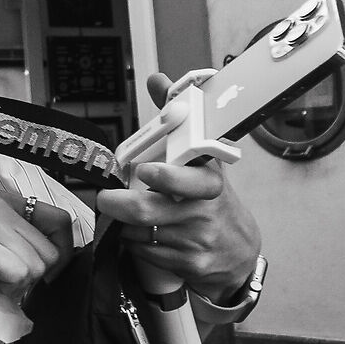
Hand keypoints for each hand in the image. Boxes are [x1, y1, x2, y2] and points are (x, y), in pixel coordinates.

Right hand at [0, 192, 64, 322]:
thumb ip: (24, 239)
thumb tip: (66, 252)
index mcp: (2, 200)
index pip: (60, 220)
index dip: (61, 251)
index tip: (46, 271)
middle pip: (51, 249)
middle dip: (34, 275)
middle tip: (3, 278)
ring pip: (38, 265)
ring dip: (18, 284)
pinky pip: (20, 274)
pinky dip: (6, 289)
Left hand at [95, 70, 262, 298]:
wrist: (239, 251)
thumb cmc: (210, 198)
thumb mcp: (201, 160)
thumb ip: (176, 121)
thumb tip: (157, 79)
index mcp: (209, 182)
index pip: (192, 179)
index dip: (168, 176)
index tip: (146, 172)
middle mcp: (205, 211)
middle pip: (150, 210)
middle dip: (120, 204)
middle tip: (105, 197)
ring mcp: (197, 241)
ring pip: (141, 231)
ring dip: (127, 224)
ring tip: (130, 215)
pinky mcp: (189, 264)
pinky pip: (146, 252)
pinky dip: (137, 243)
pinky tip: (146, 235)